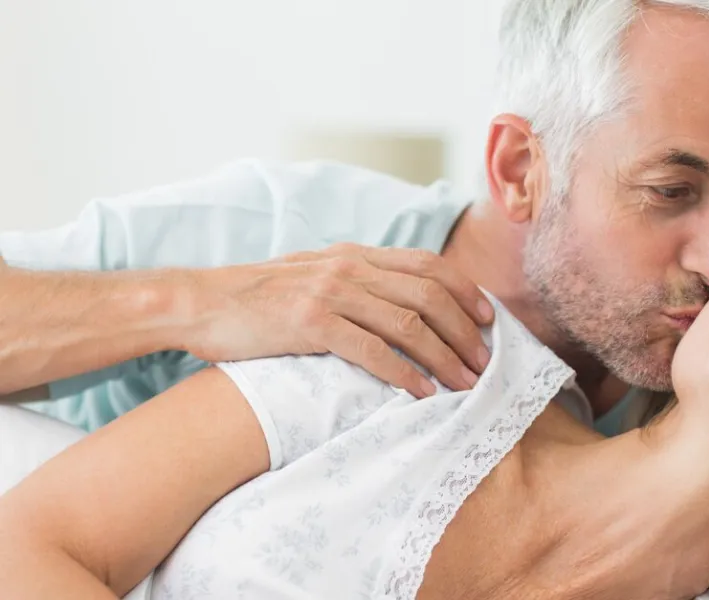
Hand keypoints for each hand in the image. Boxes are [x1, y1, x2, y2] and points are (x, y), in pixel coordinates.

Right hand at [179, 243, 493, 396]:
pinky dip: (403, 373)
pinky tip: (421, 393)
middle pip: (429, 294)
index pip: (428, 265)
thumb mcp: (314, 275)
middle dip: (464, 330)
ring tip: (465, 382)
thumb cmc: (257, 297)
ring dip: (444, 356)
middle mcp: (348, 267)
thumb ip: (356, 281)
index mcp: (354, 254)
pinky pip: (372, 350)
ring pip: (409, 323)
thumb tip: (399, 303)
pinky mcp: (310, 323)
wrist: (198, 302)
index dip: (465, 291)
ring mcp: (330, 292)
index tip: (487, 320)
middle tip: (484, 361)